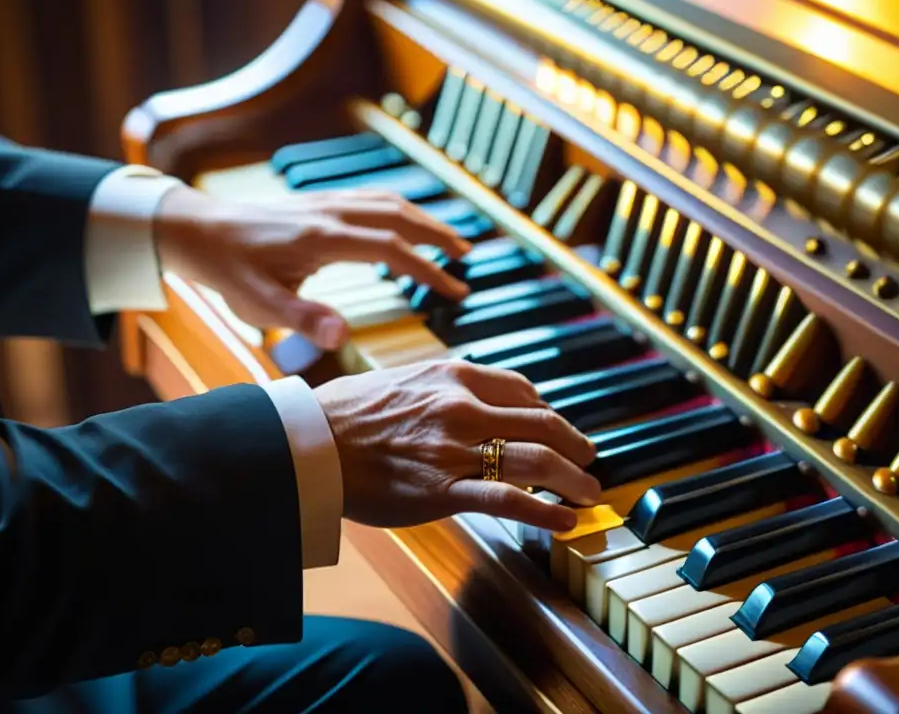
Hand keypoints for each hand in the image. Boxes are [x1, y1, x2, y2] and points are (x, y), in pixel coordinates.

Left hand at [154, 185, 471, 348]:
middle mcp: (330, 212)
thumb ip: (301, 320)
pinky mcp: (319, 201)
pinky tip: (408, 223)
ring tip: (451, 241)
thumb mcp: (257, 304)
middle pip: (401, 216)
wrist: (194, 228)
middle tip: (468, 258)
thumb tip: (342, 336)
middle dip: (439, 236)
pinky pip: (372, 199)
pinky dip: (401, 209)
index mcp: (322, 238)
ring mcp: (326, 202)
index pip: (392, 250)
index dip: (428, 270)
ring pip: (389, 202)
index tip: (455, 290)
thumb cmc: (225, 270)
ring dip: (425, 219)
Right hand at [313, 359, 601, 530]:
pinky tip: (564, 522)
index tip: (561, 432)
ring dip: (574, 480)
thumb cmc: (349, 412)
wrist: (308, 442)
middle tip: (590, 462)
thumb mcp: (406, 379)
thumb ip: (448, 387)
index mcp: (455, 376)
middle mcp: (464, 407)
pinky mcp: (442, 490)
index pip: (524, 392)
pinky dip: (545, 512)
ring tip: (589, 494)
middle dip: (577, 447)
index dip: (553, 415)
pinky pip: (508, 500)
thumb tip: (481, 402)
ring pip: (537, 461)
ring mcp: (455, 449)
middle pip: (544, 425)